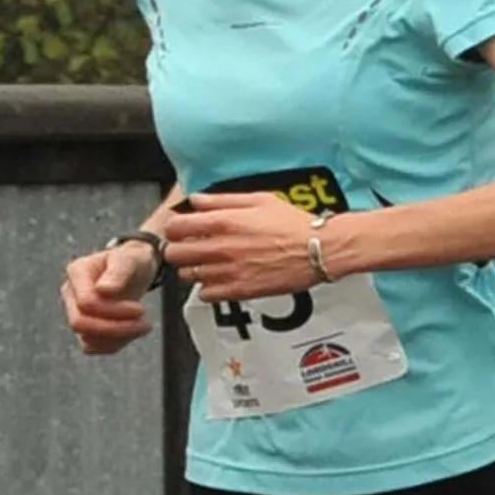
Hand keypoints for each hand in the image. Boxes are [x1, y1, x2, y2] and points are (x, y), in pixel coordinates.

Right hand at [61, 244, 155, 354]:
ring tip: (143, 326)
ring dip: (118, 338)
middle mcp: (71, 292)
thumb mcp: (130, 259)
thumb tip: (104, 290)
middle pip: (80, 323)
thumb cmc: (132, 260)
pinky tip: (132, 332)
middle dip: (116, 328)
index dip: (114, 311)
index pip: (86, 303)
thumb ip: (118, 271)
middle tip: (146, 324)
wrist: (135, 268)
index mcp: (78, 272)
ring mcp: (74, 311)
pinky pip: (92, 346)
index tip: (141, 309)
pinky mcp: (84, 327)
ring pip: (86, 338)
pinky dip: (115, 344)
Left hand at [164, 193, 321, 302]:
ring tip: (207, 264)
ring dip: (193, 269)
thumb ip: (222, 199)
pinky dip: (207, 288)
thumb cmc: (294, 224)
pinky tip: (219, 279)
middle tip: (190, 248)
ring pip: (188, 275)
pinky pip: (206, 294)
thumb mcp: (259, 200)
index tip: (182, 230)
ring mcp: (229, 271)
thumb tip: (197, 200)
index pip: (175, 227)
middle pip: (175, 253)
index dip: (175, 228)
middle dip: (179, 249)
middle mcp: (222, 247)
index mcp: (224, 222)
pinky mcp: (240, 291)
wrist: (319, 250)